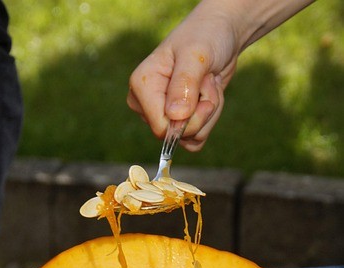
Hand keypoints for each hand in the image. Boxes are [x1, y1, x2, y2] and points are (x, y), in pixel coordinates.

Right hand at [127, 2, 239, 150]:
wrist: (220, 34)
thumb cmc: (205, 36)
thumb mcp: (196, 54)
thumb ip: (184, 84)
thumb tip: (175, 117)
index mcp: (142, 86)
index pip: (161, 127)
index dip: (188, 119)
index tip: (203, 90)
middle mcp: (146, 103)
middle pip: (175, 135)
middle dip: (202, 113)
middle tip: (207, 81)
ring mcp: (162, 114)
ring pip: (189, 138)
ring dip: (209, 114)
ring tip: (209, 84)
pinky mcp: (177, 121)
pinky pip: (195, 140)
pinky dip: (210, 120)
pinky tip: (209, 95)